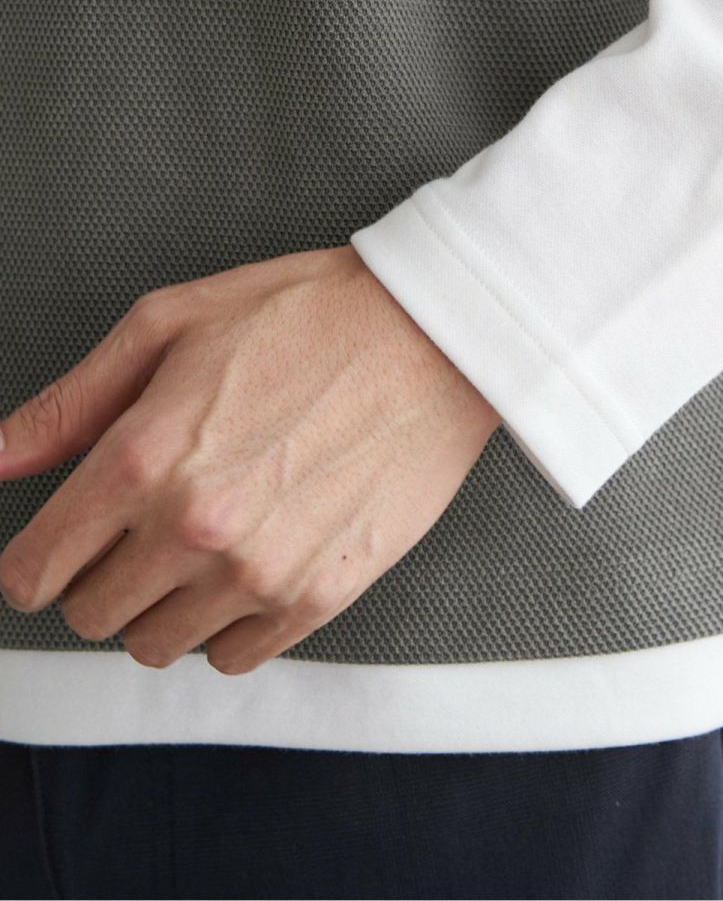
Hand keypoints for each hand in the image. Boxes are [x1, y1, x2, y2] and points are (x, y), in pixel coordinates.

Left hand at [0, 246, 500, 673]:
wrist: (433, 334)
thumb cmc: (312, 314)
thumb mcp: (171, 323)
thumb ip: (71, 402)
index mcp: (144, 457)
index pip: (34, 571)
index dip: (34, 562)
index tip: (54, 551)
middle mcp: (195, 527)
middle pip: (91, 617)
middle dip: (97, 580)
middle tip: (137, 534)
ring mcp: (261, 570)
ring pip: (158, 647)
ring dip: (162, 606)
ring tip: (201, 547)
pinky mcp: (322, 594)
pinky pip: (236, 658)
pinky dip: (227, 626)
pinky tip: (248, 567)